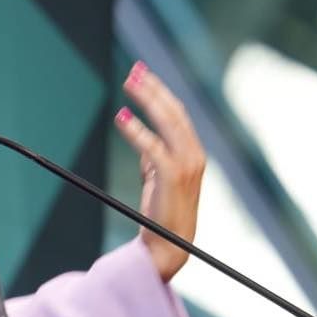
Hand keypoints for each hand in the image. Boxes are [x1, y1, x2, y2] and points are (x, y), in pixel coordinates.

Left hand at [113, 61, 205, 282]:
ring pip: (167, 123)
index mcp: (194, 152)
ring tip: (128, 83)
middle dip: (153, 88)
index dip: (160, 92)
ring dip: (148, 99)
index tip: (142, 74)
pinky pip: (153, 147)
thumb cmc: (162, 213)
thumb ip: (153, 156)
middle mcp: (194, 154)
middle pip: (173, 111)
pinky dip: (137, 131)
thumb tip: (139, 134)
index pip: (177, 113)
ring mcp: (187, 165)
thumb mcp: (159, 178)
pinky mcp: (172, 177)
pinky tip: (121, 118)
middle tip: (133, 70)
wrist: (169, 246)